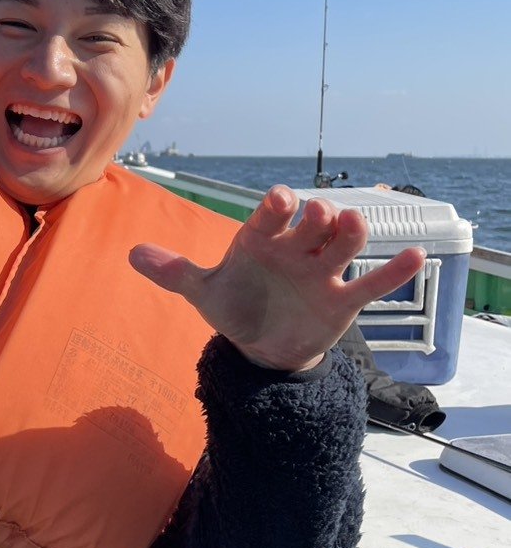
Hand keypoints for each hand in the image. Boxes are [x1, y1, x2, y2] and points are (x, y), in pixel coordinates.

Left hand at [129, 186, 425, 372]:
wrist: (262, 347)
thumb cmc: (235, 306)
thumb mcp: (202, 292)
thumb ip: (173, 272)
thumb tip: (132, 255)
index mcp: (261, 240)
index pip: (269, 217)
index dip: (276, 208)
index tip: (280, 200)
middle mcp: (296, 249)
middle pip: (312, 225)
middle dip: (316, 218)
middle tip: (317, 213)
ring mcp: (322, 272)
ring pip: (343, 246)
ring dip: (349, 234)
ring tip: (354, 225)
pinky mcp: (344, 300)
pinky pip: (371, 283)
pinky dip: (393, 271)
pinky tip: (415, 256)